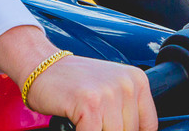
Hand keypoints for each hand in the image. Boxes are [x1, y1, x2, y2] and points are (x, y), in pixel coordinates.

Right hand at [26, 54, 154, 130]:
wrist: (39, 65)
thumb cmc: (71, 80)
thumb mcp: (109, 88)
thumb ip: (125, 110)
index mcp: (136, 80)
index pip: (148, 126)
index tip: (115, 127)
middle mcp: (126, 84)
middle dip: (109, 130)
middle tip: (94, 122)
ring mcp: (108, 94)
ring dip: (95, 130)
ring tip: (84, 121)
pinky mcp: (90, 105)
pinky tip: (75, 126)